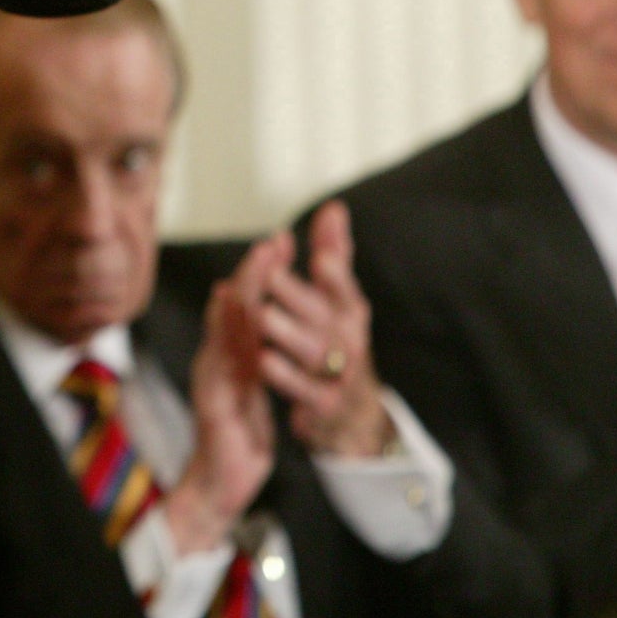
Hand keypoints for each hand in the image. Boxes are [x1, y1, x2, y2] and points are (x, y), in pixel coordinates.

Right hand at [161, 240, 278, 554]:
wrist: (220, 485)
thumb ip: (253, 356)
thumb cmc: (240, 436)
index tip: (281, 241)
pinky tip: (237, 316)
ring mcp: (211, 378)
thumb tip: (257, 320)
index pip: (245, 306)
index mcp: (229, 355)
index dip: (261, 273)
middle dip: (254, 270)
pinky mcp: (214, 401)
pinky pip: (225, 363)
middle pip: (232, 307)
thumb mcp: (253, 388)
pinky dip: (232, 335)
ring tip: (263, 265)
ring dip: (245, 292)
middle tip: (275, 240)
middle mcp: (215, 358)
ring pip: (226, 326)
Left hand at [257, 203, 394, 456]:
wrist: (353, 410)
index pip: (345, 289)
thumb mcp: (340, 298)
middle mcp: (349, 340)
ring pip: (313, 352)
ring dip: (287, 333)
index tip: (320, 258)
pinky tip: (264, 361)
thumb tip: (333, 207)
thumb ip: (335, 252)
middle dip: (297, 296)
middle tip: (270, 276)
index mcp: (350, 311)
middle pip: (324, 317)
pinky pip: (306, 391)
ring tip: (262, 314)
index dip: (335, 275)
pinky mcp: (325, 405)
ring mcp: (339, 375)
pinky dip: (287, 378)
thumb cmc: (337, 340)